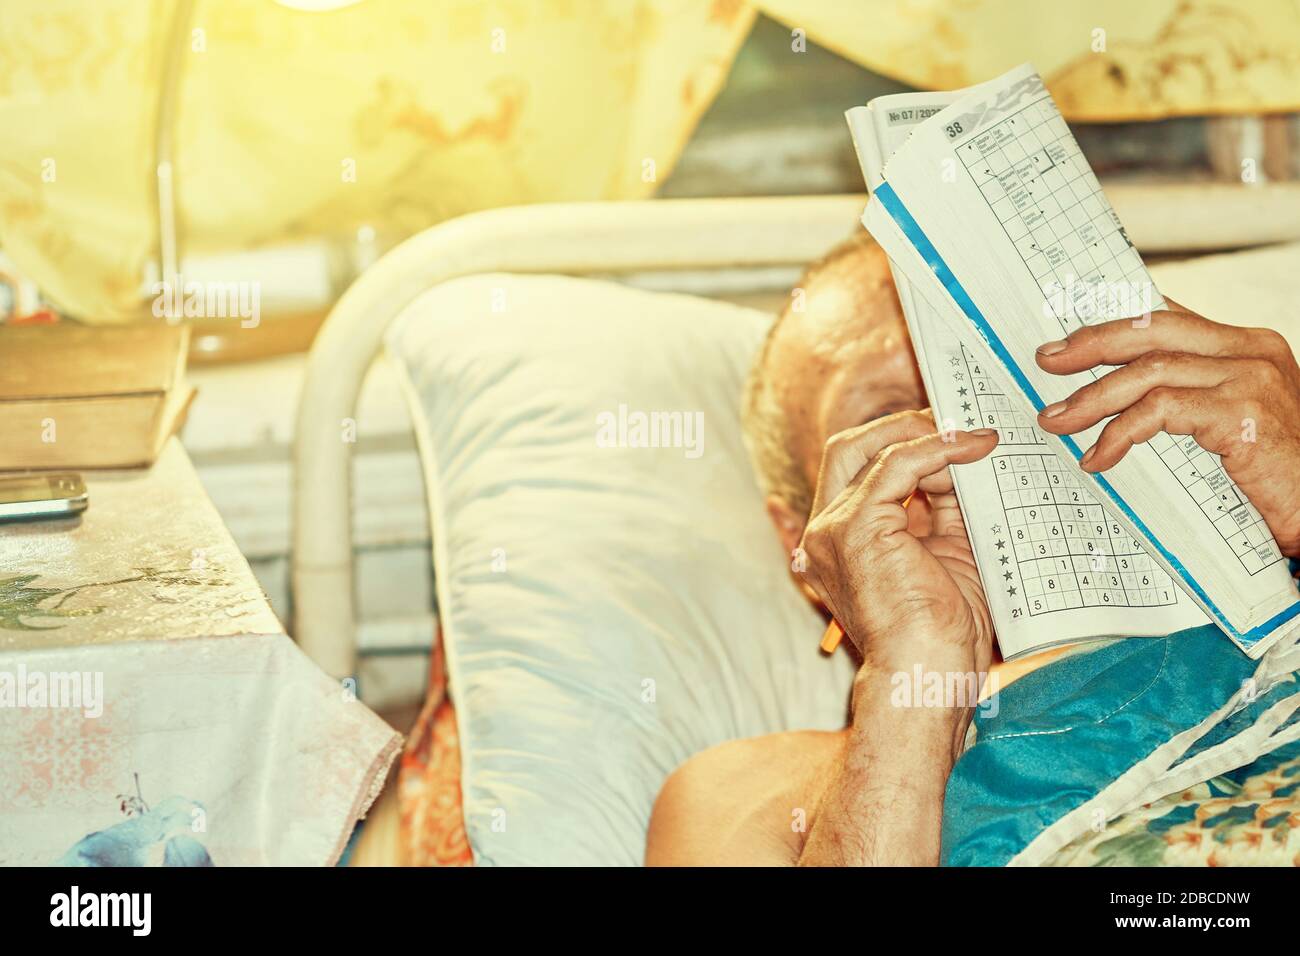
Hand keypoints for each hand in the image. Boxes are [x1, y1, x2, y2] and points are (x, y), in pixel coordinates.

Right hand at [798, 410, 999, 678]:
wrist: (930, 676)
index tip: (953, 434)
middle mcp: (825, 532)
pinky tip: (973, 448)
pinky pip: (896, 464)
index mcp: (840, 541)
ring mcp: (832, 528)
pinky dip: (938, 448)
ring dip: (928, 436)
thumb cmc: (942, 633)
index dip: (903, 444)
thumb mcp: (947, 551)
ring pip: (871, 449)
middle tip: (959, 423)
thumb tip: (968, 457)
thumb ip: (944, 505)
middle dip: (904, 426)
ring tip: (977, 438)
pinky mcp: (854, 527)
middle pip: (849, 448)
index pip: (858, 471)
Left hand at [1034, 303, 1299, 554]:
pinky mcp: (1241, 414)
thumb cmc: (1273, 477)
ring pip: (1150, 370)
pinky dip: (1120, 432)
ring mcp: (1249, 379)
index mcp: (1246, 346)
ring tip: (1057, 420)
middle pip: (1154, 328)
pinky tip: (1098, 456)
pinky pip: (1161, 411)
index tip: (1068, 335)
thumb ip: (1186, 400)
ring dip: (1093, 396)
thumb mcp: (1228, 425)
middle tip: (1048, 360)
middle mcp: (1251, 351)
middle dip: (1093, 343)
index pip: (1170, 315)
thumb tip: (1119, 397)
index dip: (1114, 319)